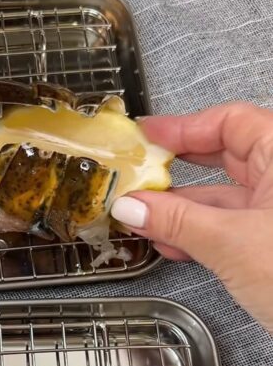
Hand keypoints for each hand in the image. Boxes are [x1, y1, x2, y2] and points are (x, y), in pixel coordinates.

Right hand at [111, 103, 272, 331]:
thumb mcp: (231, 243)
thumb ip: (177, 220)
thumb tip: (133, 205)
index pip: (231, 122)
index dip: (184, 126)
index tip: (145, 136)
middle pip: (228, 155)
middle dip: (179, 167)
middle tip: (139, 172)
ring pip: (228, 195)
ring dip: (183, 207)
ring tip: (141, 216)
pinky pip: (234, 225)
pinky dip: (201, 231)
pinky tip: (169, 242)